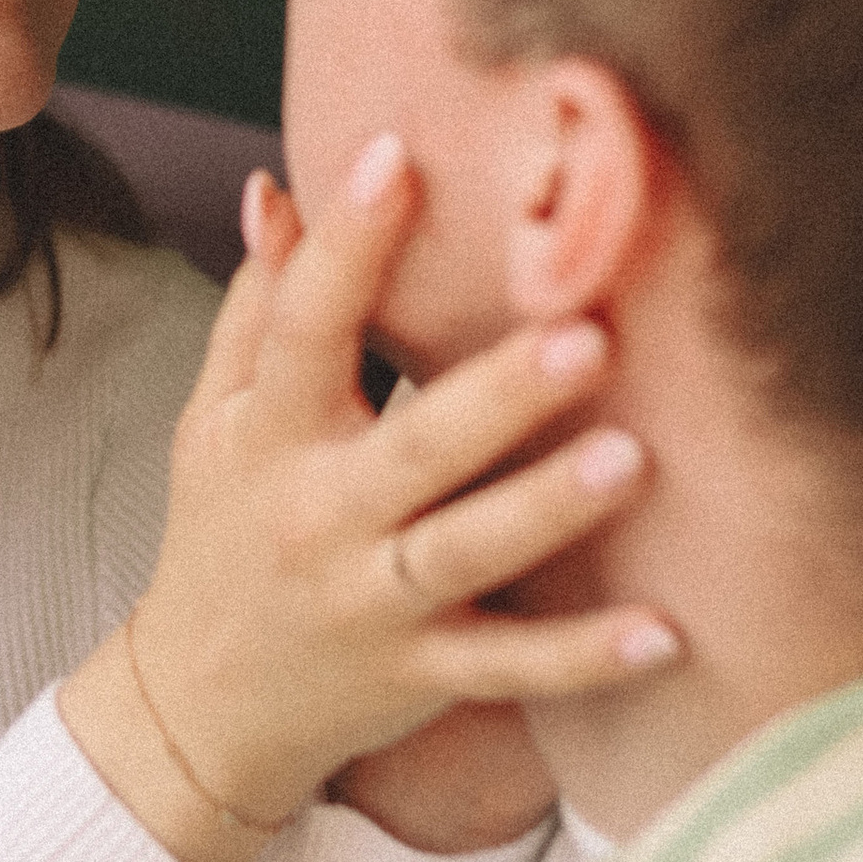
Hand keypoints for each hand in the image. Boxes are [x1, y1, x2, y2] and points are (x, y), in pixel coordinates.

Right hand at [71, 139, 679, 861]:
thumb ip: (256, 306)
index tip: (399, 154)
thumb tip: (277, 188)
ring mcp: (371, 601)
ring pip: (467, 553)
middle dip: (500, 393)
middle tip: (589, 334)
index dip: (345, 241)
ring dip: (550, 508)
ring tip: (634, 459)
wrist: (196, 706)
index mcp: (270, 432)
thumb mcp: (215, 418)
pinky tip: (666, 634)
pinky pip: (508, 668)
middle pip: (415, 444)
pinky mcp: (419, 675)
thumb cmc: (222, 532)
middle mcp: (320, 512)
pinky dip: (584, 658)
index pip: (303, 323)